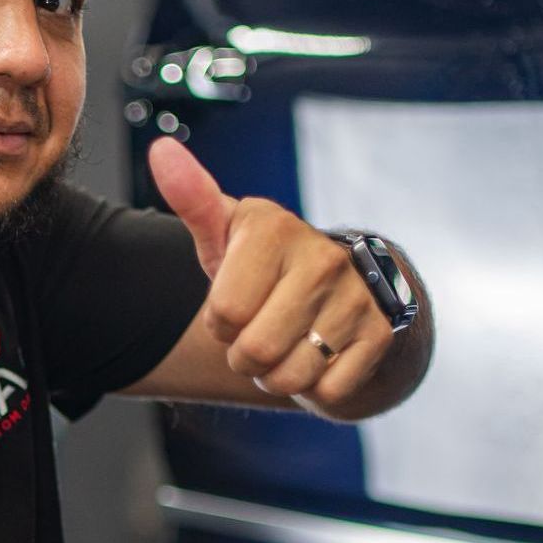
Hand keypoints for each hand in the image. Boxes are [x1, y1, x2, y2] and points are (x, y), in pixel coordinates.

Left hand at [147, 135, 399, 405]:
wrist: (342, 285)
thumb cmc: (266, 265)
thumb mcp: (227, 233)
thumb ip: (193, 198)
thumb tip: (161, 150)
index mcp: (276, 230)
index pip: (223, 315)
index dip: (220, 324)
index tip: (236, 304)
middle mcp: (323, 258)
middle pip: (254, 353)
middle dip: (245, 357)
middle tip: (260, 332)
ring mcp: (357, 297)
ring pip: (291, 378)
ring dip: (278, 377)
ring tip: (288, 345)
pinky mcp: (381, 335)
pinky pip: (328, 392)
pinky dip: (316, 389)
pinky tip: (321, 356)